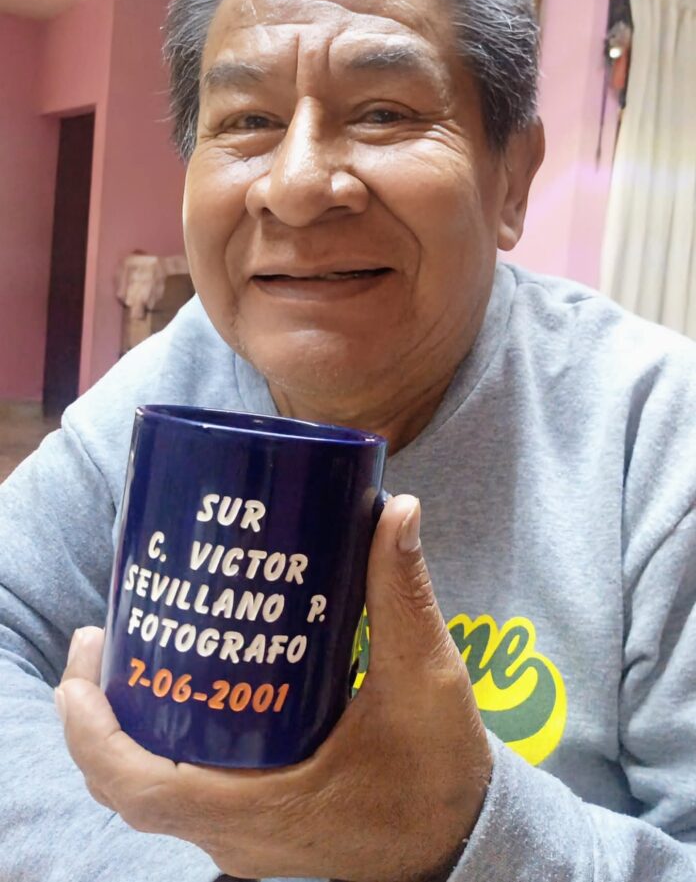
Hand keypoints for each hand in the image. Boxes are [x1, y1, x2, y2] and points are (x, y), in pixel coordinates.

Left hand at [56, 495, 491, 881]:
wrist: (465, 846)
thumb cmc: (440, 779)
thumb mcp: (426, 682)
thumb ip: (404, 595)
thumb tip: (397, 510)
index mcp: (264, 810)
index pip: (143, 789)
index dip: (94, 733)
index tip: (83, 666)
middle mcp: (240, 836)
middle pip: (133, 785)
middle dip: (100, 713)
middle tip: (104, 635)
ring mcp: (247, 840)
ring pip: (158, 792)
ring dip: (131, 728)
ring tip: (139, 649)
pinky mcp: (261, 831)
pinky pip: (190, 795)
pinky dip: (170, 747)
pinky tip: (189, 691)